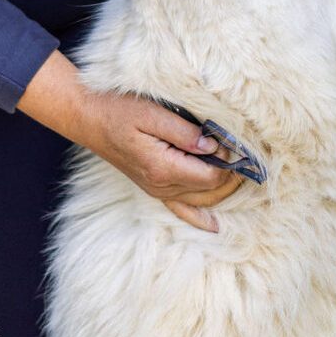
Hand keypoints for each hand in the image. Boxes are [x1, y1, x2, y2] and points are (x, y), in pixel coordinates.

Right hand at [19, 51, 241, 231]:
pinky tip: (214, 226)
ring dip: (225, 189)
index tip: (238, 141)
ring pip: (203, 201)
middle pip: (213, 190)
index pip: (212, 175)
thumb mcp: (151, 113)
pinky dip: (200, 219)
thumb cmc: (118, 110)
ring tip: (241, 171)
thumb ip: (184, 132)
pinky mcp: (155, 189)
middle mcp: (162, 186)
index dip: (231, 160)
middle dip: (234, 175)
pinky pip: (181, 211)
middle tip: (246, 154)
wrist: (89, 119)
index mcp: (163, 168)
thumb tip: (214, 147)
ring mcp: (158, 191)